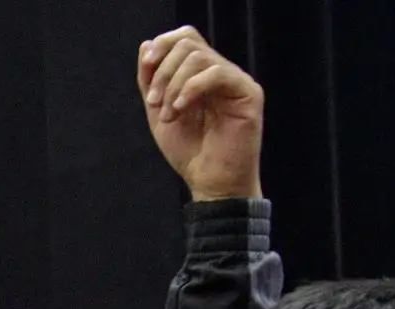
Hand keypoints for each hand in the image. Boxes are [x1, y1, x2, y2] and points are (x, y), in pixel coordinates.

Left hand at [138, 27, 264, 201]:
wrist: (210, 184)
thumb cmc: (189, 152)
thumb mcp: (158, 112)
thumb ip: (151, 81)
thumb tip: (146, 44)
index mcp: (200, 74)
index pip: (184, 38)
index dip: (161, 46)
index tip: (145, 69)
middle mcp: (220, 73)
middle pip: (189, 42)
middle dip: (163, 71)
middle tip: (154, 103)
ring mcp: (235, 81)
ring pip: (199, 57)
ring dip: (173, 85)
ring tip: (168, 115)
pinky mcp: (248, 93)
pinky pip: (218, 73)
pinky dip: (192, 88)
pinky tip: (181, 110)